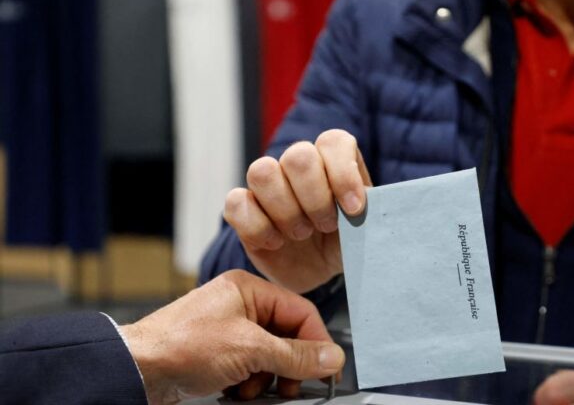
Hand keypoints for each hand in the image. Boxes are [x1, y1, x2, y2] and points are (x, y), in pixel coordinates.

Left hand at [119, 270, 344, 404]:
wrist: (136, 370)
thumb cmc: (179, 345)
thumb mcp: (249, 349)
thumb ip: (294, 355)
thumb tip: (330, 357)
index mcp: (249, 290)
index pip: (301, 312)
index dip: (317, 341)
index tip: (326, 368)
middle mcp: (240, 306)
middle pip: (287, 336)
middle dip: (289, 365)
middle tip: (292, 386)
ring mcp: (228, 330)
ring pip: (269, 355)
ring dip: (267, 378)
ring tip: (254, 389)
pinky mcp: (218, 353)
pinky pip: (250, 367)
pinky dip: (249, 383)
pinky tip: (237, 391)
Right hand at [224, 129, 371, 292]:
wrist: (320, 270)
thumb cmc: (347, 241)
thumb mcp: (366, 228)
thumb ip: (369, 212)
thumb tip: (363, 208)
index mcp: (333, 159)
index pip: (334, 141)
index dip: (343, 174)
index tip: (354, 210)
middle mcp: (299, 164)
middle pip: (298, 155)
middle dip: (315, 197)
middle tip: (326, 225)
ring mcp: (268, 184)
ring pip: (262, 171)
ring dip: (286, 210)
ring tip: (301, 234)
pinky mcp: (244, 208)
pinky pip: (236, 202)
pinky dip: (258, 227)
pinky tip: (276, 243)